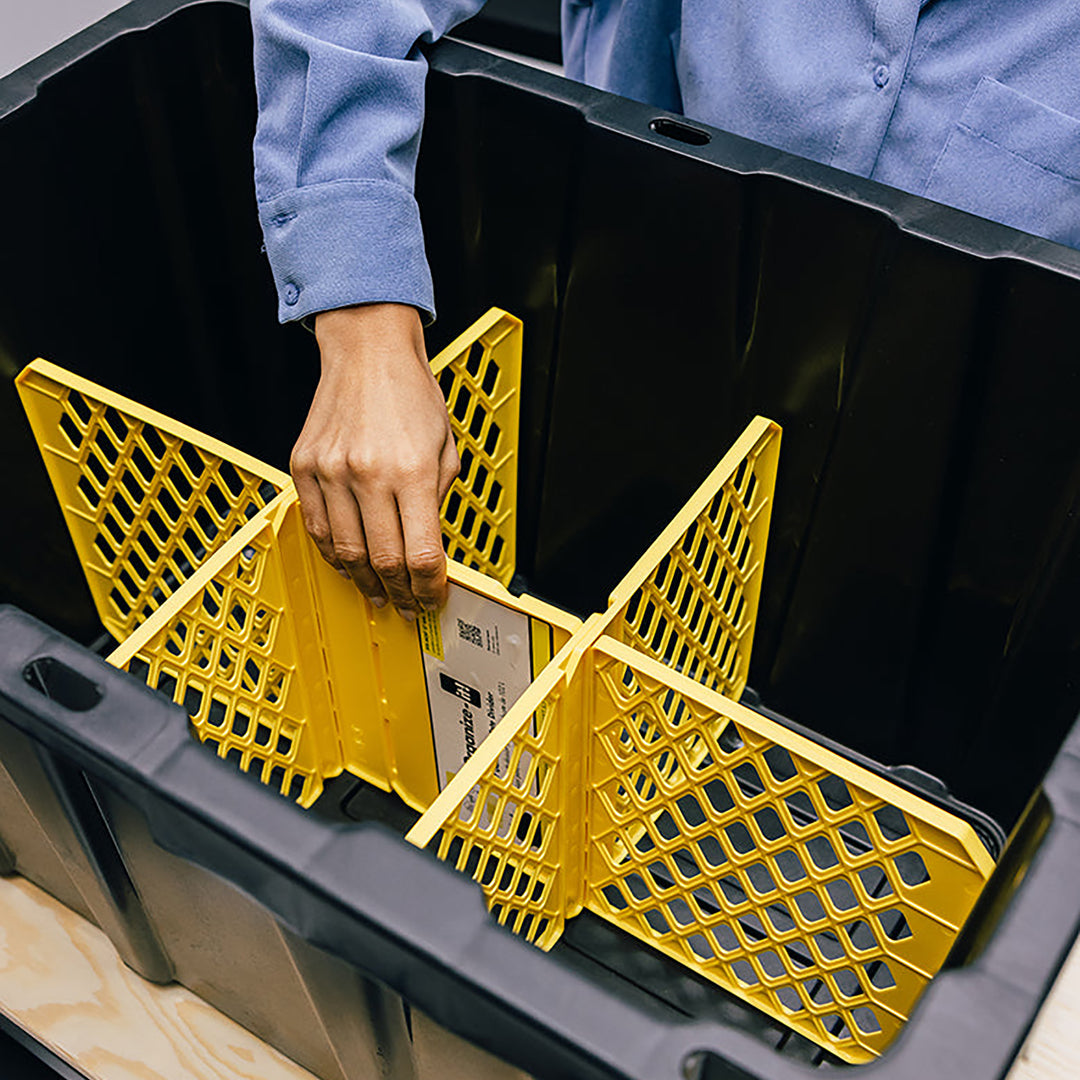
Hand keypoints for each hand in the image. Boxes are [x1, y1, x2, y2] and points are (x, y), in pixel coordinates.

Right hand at [291, 303, 459, 617]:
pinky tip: (349, 564)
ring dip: (366, 582)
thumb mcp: (444, 449)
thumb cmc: (411, 395)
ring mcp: (330, 472)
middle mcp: (368, 474)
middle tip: (409, 605)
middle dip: (401, 593)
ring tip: (380, 593)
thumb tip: (428, 549)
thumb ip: (437, 501)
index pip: (422, 554)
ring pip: (346, 553)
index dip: (429, 588)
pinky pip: (316, 529)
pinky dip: (334, 555)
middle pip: (384, 561)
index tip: (433, 598)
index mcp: (411, 471)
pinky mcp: (304, 467)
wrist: (367, 351)